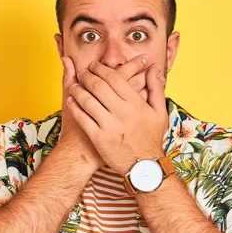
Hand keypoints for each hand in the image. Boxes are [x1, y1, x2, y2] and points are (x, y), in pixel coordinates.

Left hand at [66, 59, 168, 174]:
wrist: (145, 167)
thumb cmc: (151, 138)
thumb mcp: (159, 113)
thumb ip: (156, 88)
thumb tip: (154, 68)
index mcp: (136, 104)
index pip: (115, 78)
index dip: (102, 69)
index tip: (95, 65)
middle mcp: (122, 112)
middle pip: (99, 86)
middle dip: (87, 75)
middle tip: (82, 72)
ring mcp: (109, 125)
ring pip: (88, 100)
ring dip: (78, 89)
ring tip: (74, 85)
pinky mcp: (99, 138)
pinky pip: (82, 118)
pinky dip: (75, 107)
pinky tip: (71, 101)